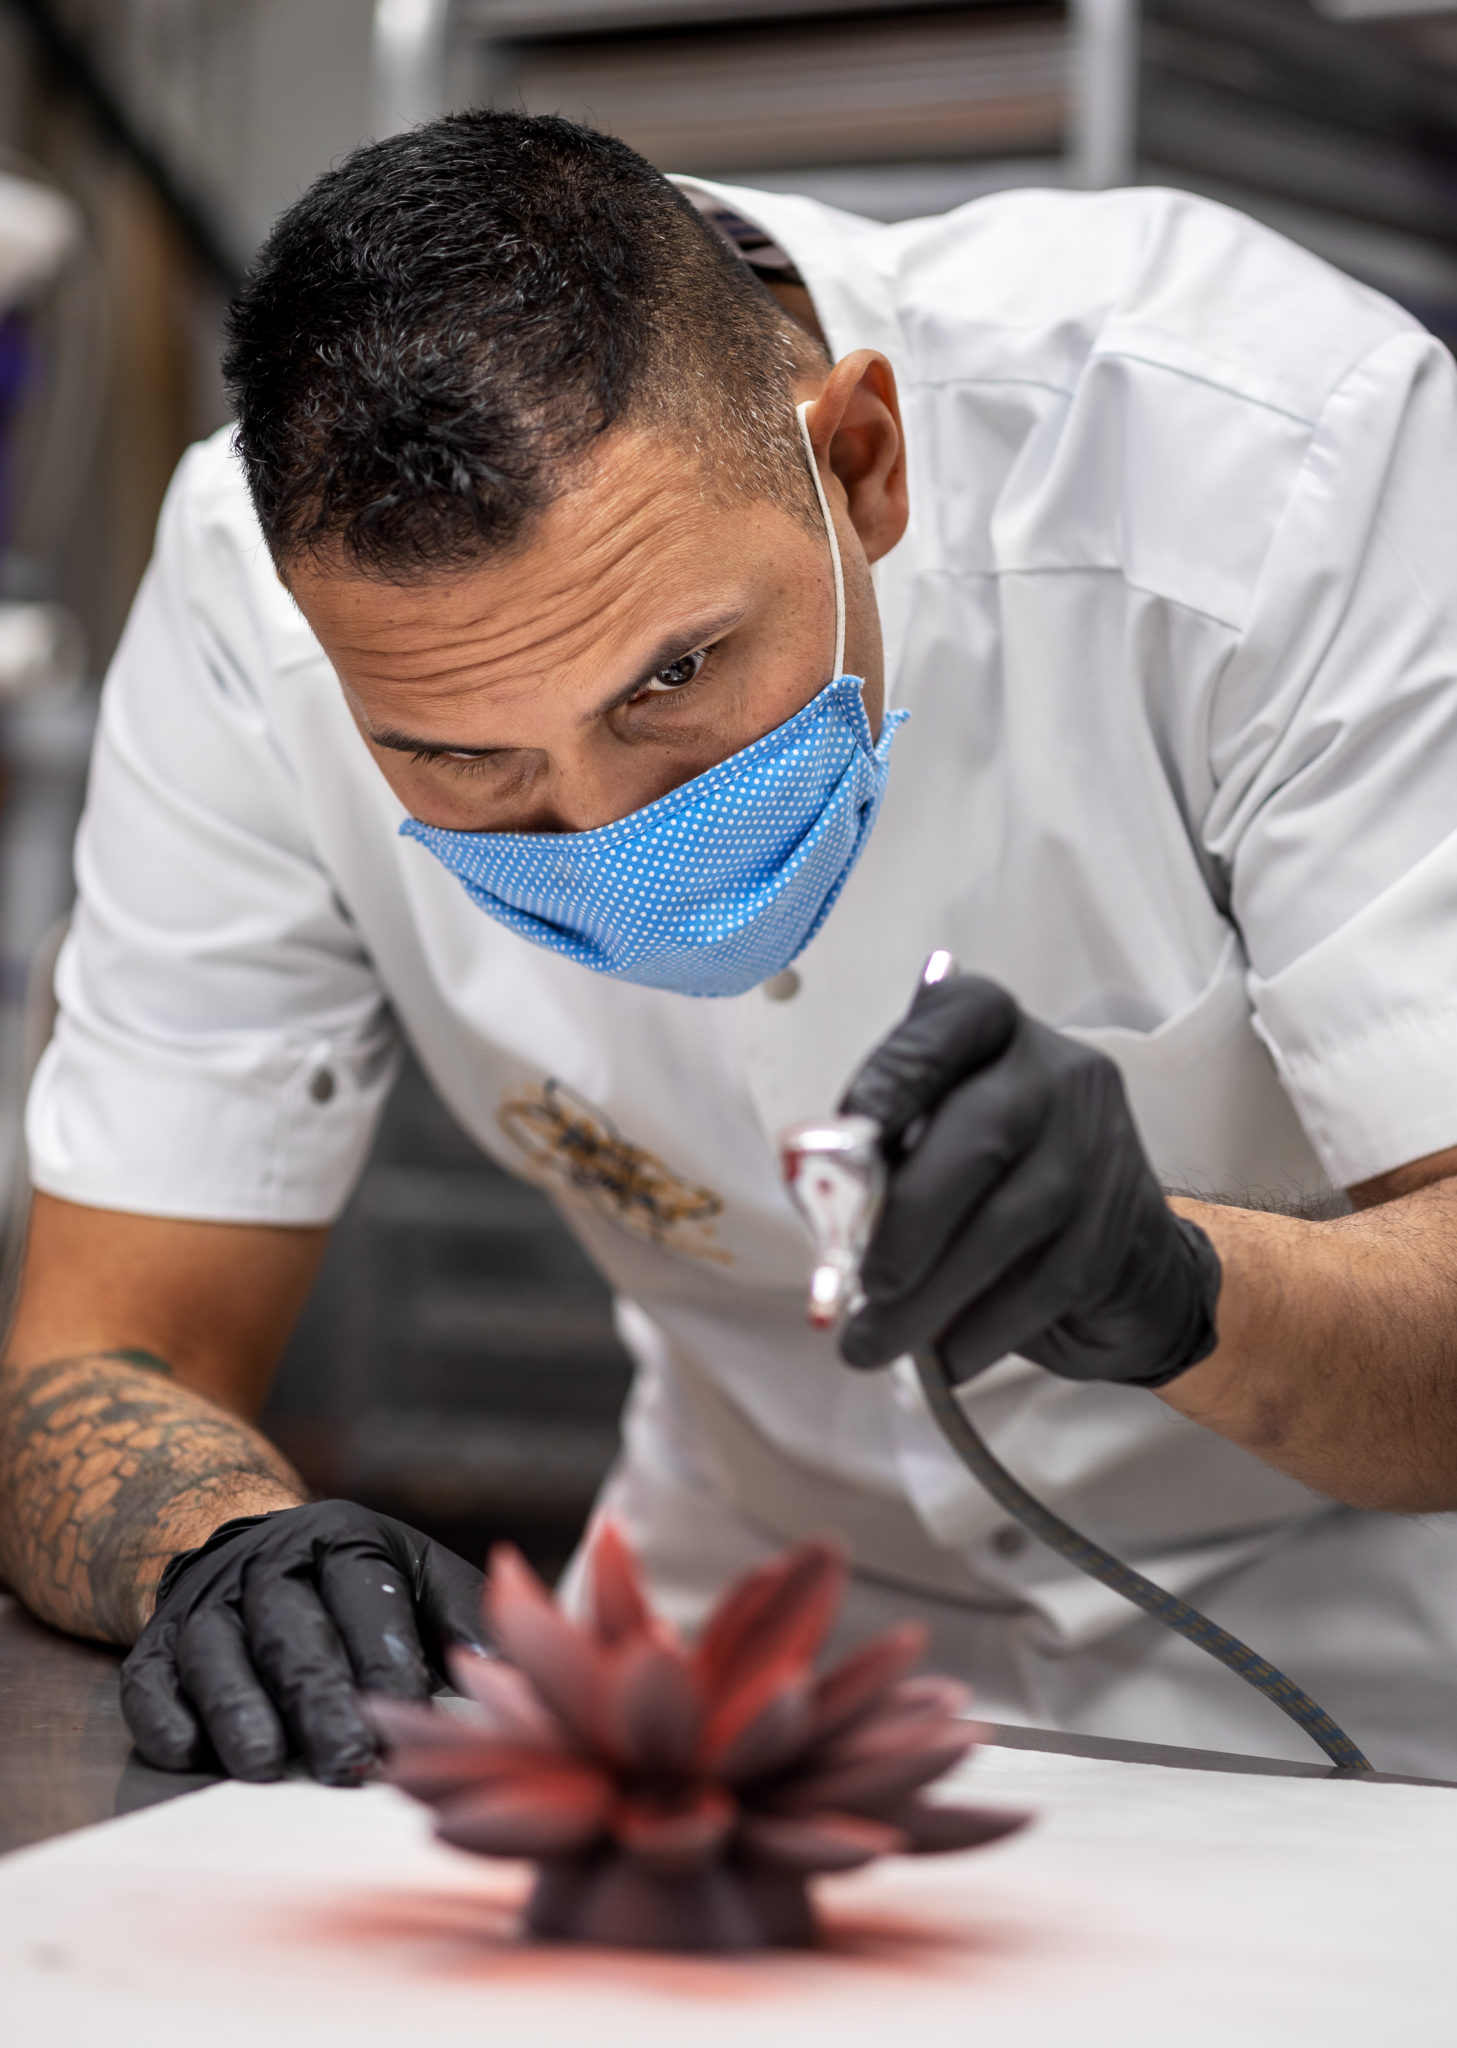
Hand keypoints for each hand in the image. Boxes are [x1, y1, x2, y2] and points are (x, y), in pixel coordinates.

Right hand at [121, 1500, 485, 1784]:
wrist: (255, 1552)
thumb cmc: (358, 1584)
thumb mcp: (416, 1576)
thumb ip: (462, 1616)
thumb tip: (509, 1674)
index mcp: (341, 1540)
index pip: (363, 1593)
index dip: (385, 1654)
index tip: (412, 1714)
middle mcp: (267, 1564)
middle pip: (292, 1629)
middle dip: (320, 1698)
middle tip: (350, 1761)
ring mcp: (206, 1603)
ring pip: (216, 1653)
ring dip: (239, 1709)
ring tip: (265, 1764)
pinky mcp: (156, 1644)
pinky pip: (150, 1679)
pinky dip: (165, 1716)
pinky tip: (188, 1752)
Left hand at [838, 972, 1221, 1387]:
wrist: (1128, 1267)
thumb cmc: (992, 1193)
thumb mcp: (933, 1149)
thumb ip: (884, 1157)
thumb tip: (825, 1204)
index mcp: (995, 1034)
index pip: (952, 1021)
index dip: (897, 1073)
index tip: (849, 1132)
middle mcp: (1056, 1074)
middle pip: (980, 1135)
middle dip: (908, 1221)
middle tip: (861, 1285)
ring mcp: (1098, 1147)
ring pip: (1006, 1224)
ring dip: (928, 1297)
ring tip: (871, 1344)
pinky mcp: (1119, 1225)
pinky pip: (1040, 1285)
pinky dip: (978, 1329)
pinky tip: (942, 1359)